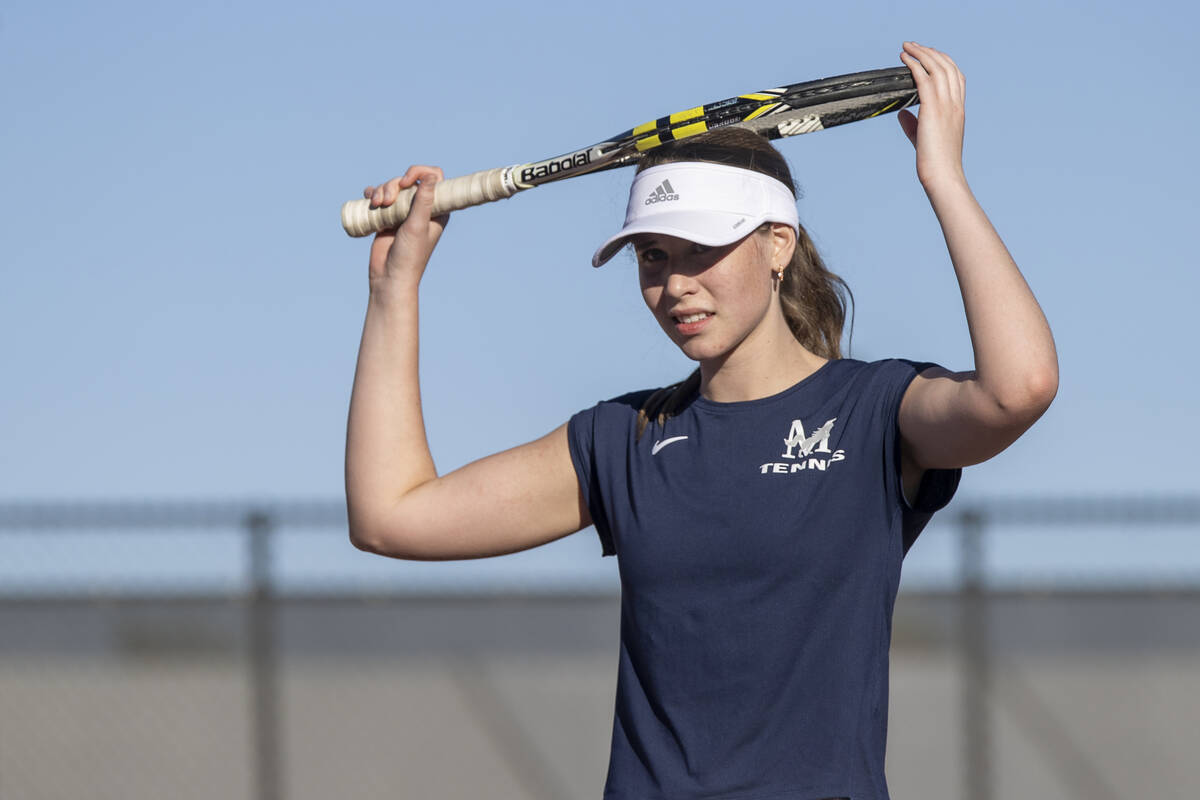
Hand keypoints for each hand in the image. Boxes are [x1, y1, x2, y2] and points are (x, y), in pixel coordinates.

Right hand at [364, 165, 450, 285]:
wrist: (389, 276)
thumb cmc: (409, 255)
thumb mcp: (417, 226)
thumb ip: (424, 201)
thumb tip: (432, 175)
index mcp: (436, 209)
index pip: (434, 178)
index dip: (419, 173)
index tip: (406, 182)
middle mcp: (421, 208)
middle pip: (408, 180)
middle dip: (393, 184)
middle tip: (386, 201)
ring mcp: (403, 212)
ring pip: (392, 187)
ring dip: (381, 190)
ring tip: (376, 204)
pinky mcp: (387, 217)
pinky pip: (380, 197)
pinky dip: (373, 194)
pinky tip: (369, 199)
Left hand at [897, 42, 965, 189]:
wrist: (942, 175)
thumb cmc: (935, 162)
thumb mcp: (924, 139)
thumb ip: (913, 124)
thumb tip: (901, 114)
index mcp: (958, 110)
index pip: (956, 77)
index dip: (944, 61)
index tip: (930, 54)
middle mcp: (955, 104)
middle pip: (947, 67)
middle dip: (931, 52)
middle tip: (915, 45)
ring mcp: (946, 105)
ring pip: (936, 68)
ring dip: (921, 53)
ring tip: (907, 46)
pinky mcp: (932, 109)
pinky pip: (923, 78)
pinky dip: (914, 64)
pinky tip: (904, 58)